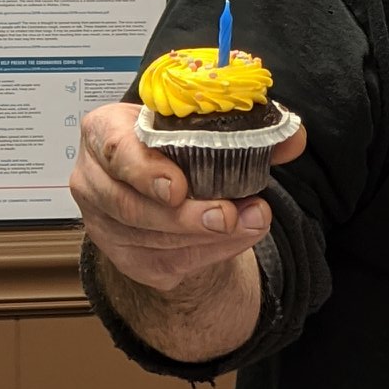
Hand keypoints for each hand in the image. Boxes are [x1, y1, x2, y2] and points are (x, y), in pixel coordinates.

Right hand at [70, 100, 307, 295]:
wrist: (165, 184)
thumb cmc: (177, 145)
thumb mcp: (204, 125)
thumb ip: (249, 127)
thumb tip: (294, 137)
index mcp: (104, 130)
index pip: (114, 149)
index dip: (144, 171)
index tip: (178, 187)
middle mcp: (93, 178)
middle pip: (131, 206)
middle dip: (184, 217)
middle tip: (228, 216)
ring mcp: (104, 222)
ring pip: (150, 240)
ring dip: (205, 237)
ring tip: (250, 223)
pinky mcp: (125, 257)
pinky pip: (164, 263)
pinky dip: (207, 254)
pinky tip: (237, 239)